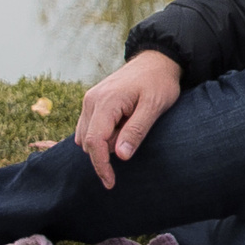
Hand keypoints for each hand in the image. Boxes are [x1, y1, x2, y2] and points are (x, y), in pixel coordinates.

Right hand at [74, 49, 181, 188]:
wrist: (156, 61)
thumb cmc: (158, 83)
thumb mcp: (154, 106)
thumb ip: (136, 130)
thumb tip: (120, 156)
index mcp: (106, 101)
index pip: (94, 142)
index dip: (101, 166)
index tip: (111, 183)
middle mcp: (92, 100)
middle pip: (88, 141)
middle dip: (106, 152)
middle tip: (134, 140)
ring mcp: (90, 99)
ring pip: (86, 136)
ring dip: (105, 142)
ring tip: (131, 128)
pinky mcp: (93, 101)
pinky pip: (90, 127)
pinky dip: (103, 135)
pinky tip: (122, 127)